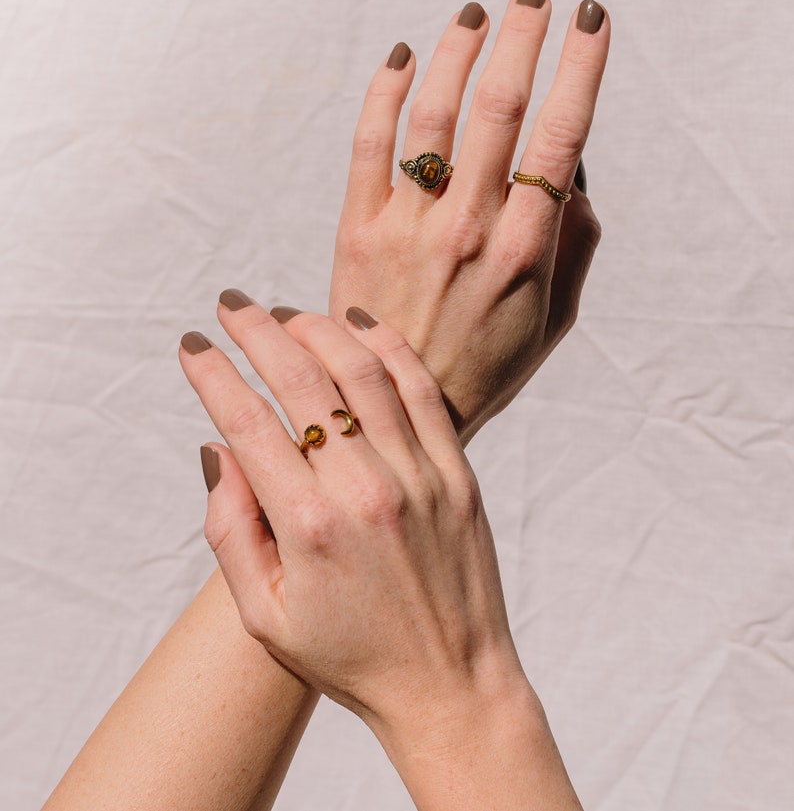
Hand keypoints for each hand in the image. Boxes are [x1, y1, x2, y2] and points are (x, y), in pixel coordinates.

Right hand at [180, 293, 517, 722]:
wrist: (450, 684)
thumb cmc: (349, 655)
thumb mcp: (265, 615)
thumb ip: (231, 530)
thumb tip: (216, 449)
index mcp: (307, 526)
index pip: (246, 421)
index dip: (211, 374)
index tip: (192, 346)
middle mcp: (363, 489)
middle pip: (301, 378)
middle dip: (256, 331)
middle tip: (230, 306)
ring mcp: (417, 475)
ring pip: (361, 370)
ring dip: (317, 328)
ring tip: (286, 314)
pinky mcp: (456, 472)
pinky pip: (421, 389)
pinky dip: (387, 347)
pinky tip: (359, 325)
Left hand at [329, 0, 608, 442]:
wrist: (394, 408)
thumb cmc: (483, 365)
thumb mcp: (552, 320)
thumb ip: (573, 245)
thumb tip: (574, 173)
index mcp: (526, 251)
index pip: (561, 137)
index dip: (581, 68)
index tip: (591, 21)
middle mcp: (468, 228)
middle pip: (500, 108)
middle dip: (522, 38)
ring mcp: (409, 225)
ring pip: (435, 115)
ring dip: (458, 52)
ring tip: (474, 13)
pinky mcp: (358, 228)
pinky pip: (369, 145)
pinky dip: (385, 92)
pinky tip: (403, 57)